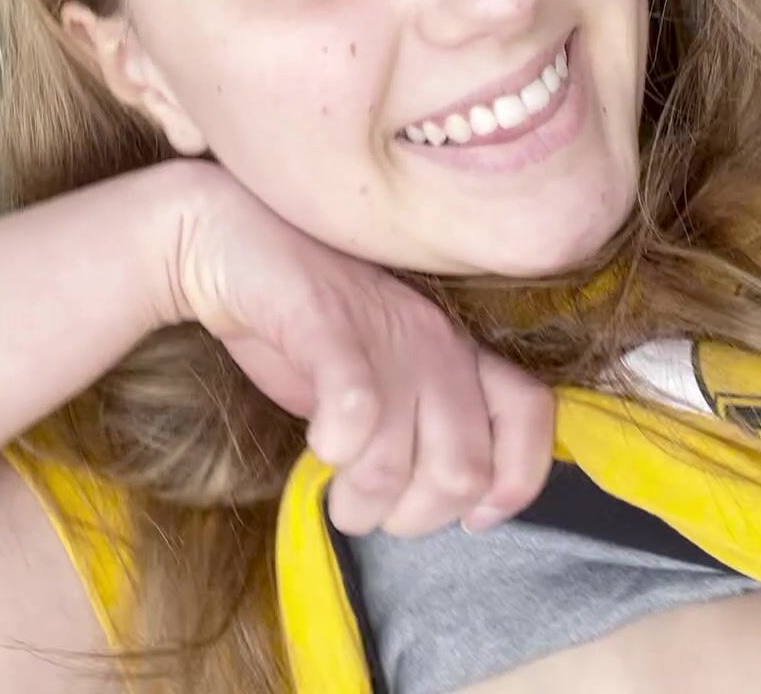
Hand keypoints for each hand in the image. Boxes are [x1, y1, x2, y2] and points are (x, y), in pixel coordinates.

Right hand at [157, 159, 554, 536]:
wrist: (228, 242)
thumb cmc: (306, 326)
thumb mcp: (383, 379)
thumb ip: (421, 426)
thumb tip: (450, 503)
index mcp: (459, 353)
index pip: (533, 418)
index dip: (513, 483)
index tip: (469, 516)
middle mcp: (436, 342)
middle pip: (463, 471)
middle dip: (415, 517)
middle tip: (371, 506)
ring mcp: (385, 330)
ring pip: (397, 462)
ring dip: (359, 501)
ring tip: (332, 489)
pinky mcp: (326, 321)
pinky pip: (357, 407)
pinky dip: (338, 448)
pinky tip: (320, 445)